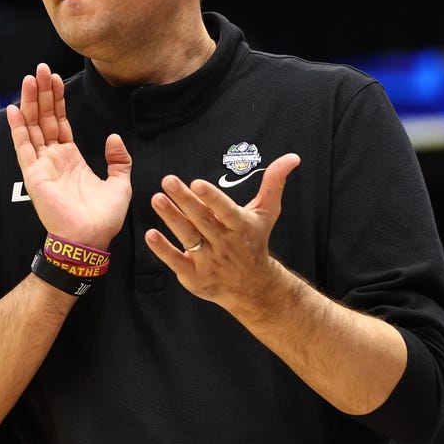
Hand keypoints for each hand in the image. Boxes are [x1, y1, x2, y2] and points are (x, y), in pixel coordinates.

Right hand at [6, 63, 131, 248]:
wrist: (90, 239)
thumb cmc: (103, 218)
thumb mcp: (120, 183)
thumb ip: (118, 159)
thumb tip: (113, 137)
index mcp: (71, 158)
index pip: (60, 122)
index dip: (57, 99)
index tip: (54, 77)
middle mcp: (53, 158)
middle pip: (44, 118)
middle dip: (42, 93)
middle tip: (40, 68)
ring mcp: (42, 165)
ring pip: (33, 127)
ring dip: (30, 103)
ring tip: (29, 78)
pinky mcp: (34, 175)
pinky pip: (23, 147)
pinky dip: (17, 128)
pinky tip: (12, 109)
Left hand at [144, 153, 301, 310]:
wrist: (253, 286)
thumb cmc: (255, 241)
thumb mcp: (267, 212)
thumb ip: (274, 183)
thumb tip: (292, 157)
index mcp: (241, 226)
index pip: (226, 211)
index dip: (213, 198)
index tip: (197, 182)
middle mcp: (225, 244)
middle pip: (203, 220)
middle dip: (185, 200)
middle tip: (167, 180)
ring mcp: (209, 261)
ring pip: (188, 238)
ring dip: (171, 219)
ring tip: (156, 199)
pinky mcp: (194, 276)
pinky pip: (176, 261)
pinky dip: (163, 250)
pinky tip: (150, 234)